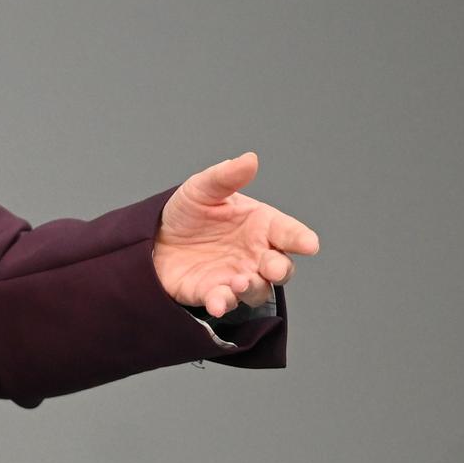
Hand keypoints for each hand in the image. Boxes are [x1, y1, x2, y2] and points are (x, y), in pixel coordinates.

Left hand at [153, 152, 319, 317]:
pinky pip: (225, 302)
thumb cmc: (188, 213)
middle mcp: (255, 254)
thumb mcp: (203, 188)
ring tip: (239, 281)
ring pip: (258, 290)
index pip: (288, 232)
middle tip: (272, 268)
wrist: (154, 238)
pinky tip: (218, 301)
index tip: (309, 244)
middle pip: (280, 266)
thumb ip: (227, 176)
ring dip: (252, 288)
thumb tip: (250, 159)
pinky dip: (224, 303)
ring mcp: (237, 276)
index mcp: (261, 225)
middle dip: (280, 269)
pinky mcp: (214, 293)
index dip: (301, 238)